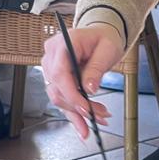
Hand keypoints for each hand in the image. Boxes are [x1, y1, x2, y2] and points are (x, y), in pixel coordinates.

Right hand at [41, 25, 122, 140]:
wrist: (100, 36)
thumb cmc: (104, 38)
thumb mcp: (107, 50)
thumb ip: (96, 68)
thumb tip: (89, 88)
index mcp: (63, 44)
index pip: (60, 73)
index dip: (72, 95)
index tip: (86, 109)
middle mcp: (52, 56)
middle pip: (58, 88)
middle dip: (79, 108)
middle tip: (99, 117)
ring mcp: (51, 67)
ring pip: (59, 97)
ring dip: (78, 113)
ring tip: (98, 119)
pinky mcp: (56, 78)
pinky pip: (62, 97)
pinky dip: (75, 111)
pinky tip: (85, 123)